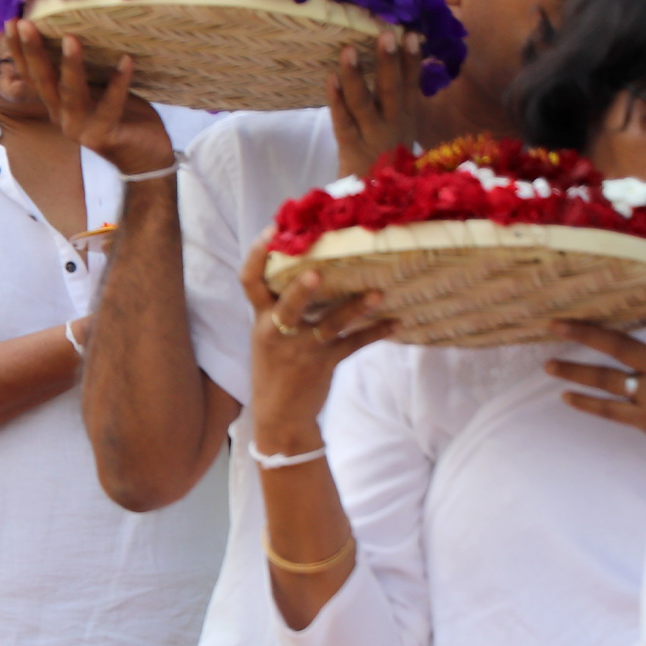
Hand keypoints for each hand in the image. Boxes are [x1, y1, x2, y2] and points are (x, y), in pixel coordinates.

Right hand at [14, 21, 172, 175]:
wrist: (146, 158)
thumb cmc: (124, 117)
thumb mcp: (98, 90)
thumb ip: (85, 71)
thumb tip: (77, 29)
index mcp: (56, 104)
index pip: (31, 74)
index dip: (19, 50)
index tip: (13, 21)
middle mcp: (61, 116)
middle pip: (42, 81)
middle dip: (33, 51)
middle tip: (26, 23)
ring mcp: (80, 129)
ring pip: (70, 94)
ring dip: (70, 65)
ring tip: (71, 38)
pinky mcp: (103, 136)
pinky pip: (111, 105)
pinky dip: (118, 82)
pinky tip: (126, 60)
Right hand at [241, 242, 389, 440]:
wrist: (279, 415)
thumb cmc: (274, 367)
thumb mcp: (267, 335)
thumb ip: (280, 306)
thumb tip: (310, 266)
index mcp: (260, 320)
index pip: (250, 282)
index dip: (258, 255)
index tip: (273, 230)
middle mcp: (277, 332)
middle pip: (287, 306)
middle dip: (301, 290)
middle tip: (318, 271)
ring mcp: (301, 350)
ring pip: (329, 325)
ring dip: (355, 309)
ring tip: (377, 294)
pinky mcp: (324, 364)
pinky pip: (353, 345)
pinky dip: (375, 332)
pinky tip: (395, 322)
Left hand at [329, 32, 420, 177]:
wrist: (380, 201)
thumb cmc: (388, 159)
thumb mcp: (404, 130)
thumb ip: (403, 101)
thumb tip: (404, 63)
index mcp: (408, 118)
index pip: (412, 84)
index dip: (412, 59)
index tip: (411, 34)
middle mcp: (393, 124)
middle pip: (392, 90)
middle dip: (389, 61)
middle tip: (386, 33)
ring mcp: (371, 136)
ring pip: (363, 102)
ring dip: (355, 75)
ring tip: (348, 49)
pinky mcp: (350, 147)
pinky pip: (342, 120)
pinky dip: (336, 99)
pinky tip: (330, 78)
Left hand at [547, 318, 645, 445]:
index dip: (644, 308)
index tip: (615, 297)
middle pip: (620, 346)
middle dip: (586, 333)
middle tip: (555, 325)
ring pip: (607, 380)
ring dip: (575, 371)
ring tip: (548, 365)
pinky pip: (612, 412)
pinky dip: (587, 404)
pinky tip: (566, 396)